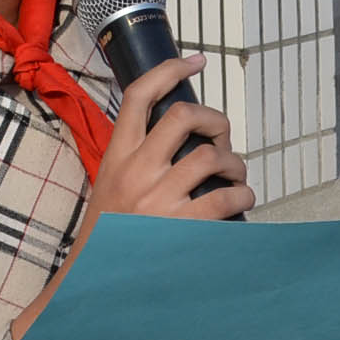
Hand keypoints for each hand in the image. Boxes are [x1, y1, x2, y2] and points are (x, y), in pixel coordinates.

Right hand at [82, 53, 255, 226]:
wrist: (96, 279)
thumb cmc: (111, 231)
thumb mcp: (112, 183)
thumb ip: (139, 157)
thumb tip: (183, 134)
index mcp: (117, 156)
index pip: (139, 96)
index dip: (169, 70)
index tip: (196, 60)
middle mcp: (136, 171)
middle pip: (183, 116)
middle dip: (215, 119)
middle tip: (222, 137)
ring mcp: (158, 198)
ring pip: (211, 156)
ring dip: (235, 162)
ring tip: (237, 176)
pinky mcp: (180, 225)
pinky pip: (224, 197)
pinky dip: (243, 194)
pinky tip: (244, 199)